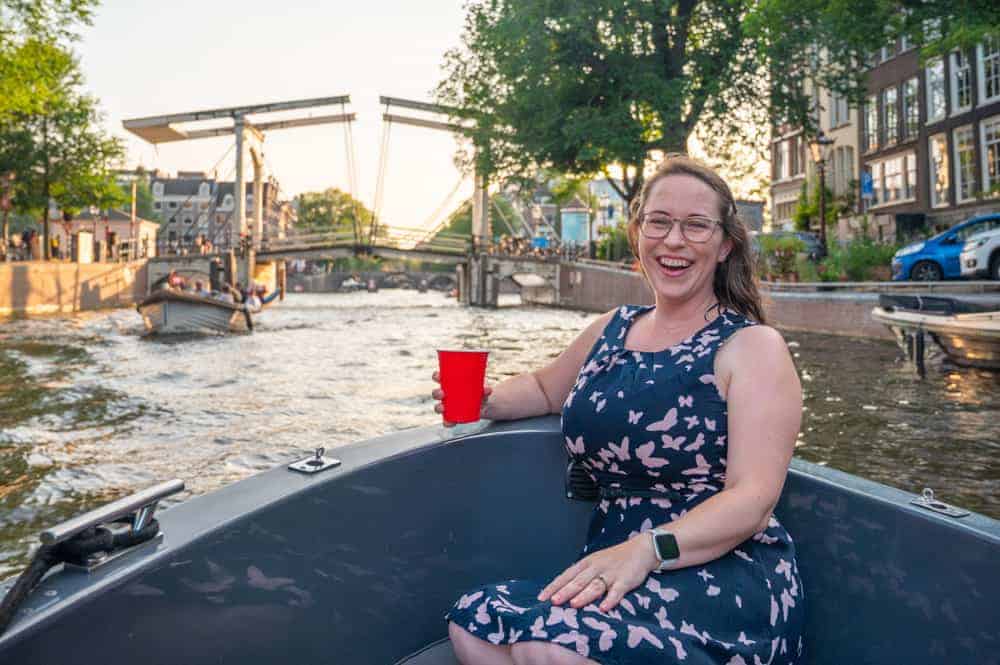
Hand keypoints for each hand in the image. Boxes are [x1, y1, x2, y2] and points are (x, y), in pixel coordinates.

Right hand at [431, 371, 492, 426]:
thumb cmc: (479, 392)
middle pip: (436, 393)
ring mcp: (448, 406)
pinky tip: (449, 422)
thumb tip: (488, 390)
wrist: (484, 405)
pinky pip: (446, 420)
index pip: (439, 378)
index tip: (438, 377)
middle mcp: (446, 395)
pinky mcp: (452, 416)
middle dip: (436, 393)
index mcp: (449, 383)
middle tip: (442, 394)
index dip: (436, 377)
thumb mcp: (481, 390)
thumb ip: (484, 391)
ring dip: (438, 407)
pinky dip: (447, 422)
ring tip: (443, 408)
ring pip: (439, 406)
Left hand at [537, 534, 658, 611]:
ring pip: (595, 585)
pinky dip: (610, 599)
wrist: (640, 549)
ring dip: (584, 595)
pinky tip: (604, 608)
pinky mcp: (625, 580)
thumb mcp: (595, 563)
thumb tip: (563, 590)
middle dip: (565, 591)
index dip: (554, 586)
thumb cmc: (614, 559)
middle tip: (553, 601)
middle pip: (578, 581)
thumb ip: (582, 576)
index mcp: (586, 563)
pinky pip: (617, 590)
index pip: (566, 575)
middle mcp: (596, 567)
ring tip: (574, 604)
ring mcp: (610, 573)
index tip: (541, 597)